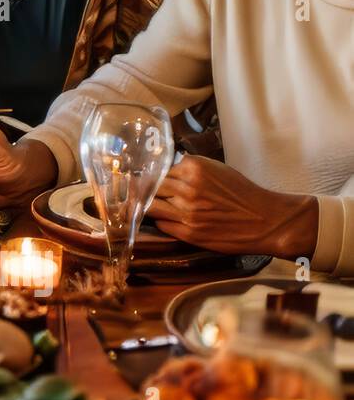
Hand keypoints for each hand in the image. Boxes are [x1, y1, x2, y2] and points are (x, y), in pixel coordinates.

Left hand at [148, 156, 317, 260]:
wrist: (265, 220)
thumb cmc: (242, 193)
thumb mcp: (216, 169)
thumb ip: (189, 167)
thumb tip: (164, 166)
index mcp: (194, 169)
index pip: (156, 167)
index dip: (147, 172)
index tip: (138, 174)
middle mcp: (188, 189)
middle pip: (148, 186)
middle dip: (140, 188)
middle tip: (132, 189)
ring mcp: (187, 213)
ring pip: (150, 206)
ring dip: (144, 205)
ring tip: (139, 204)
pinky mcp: (189, 233)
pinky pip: (161, 225)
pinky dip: (158, 221)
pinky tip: (159, 218)